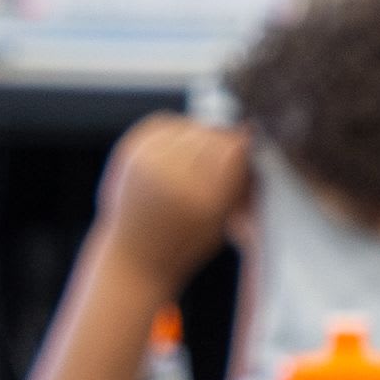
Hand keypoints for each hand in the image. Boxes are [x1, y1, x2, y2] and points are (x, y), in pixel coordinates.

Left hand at [93, 117, 251, 283]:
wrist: (134, 255)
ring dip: (201, 135)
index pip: (234, 148)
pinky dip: (176, 131)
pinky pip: (163, 124)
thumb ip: (238, 181)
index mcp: (200, 199)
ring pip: (190, 126)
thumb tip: (250, 139)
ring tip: (199, 159)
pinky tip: (179, 150)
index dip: (244, 148)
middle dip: (224, 142)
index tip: (248, 154)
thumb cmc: (185, 244)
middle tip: (225, 159)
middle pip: (212, 135)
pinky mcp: (129, 151)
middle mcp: (170, 176)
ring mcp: (146, 160)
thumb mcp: (223, 221)